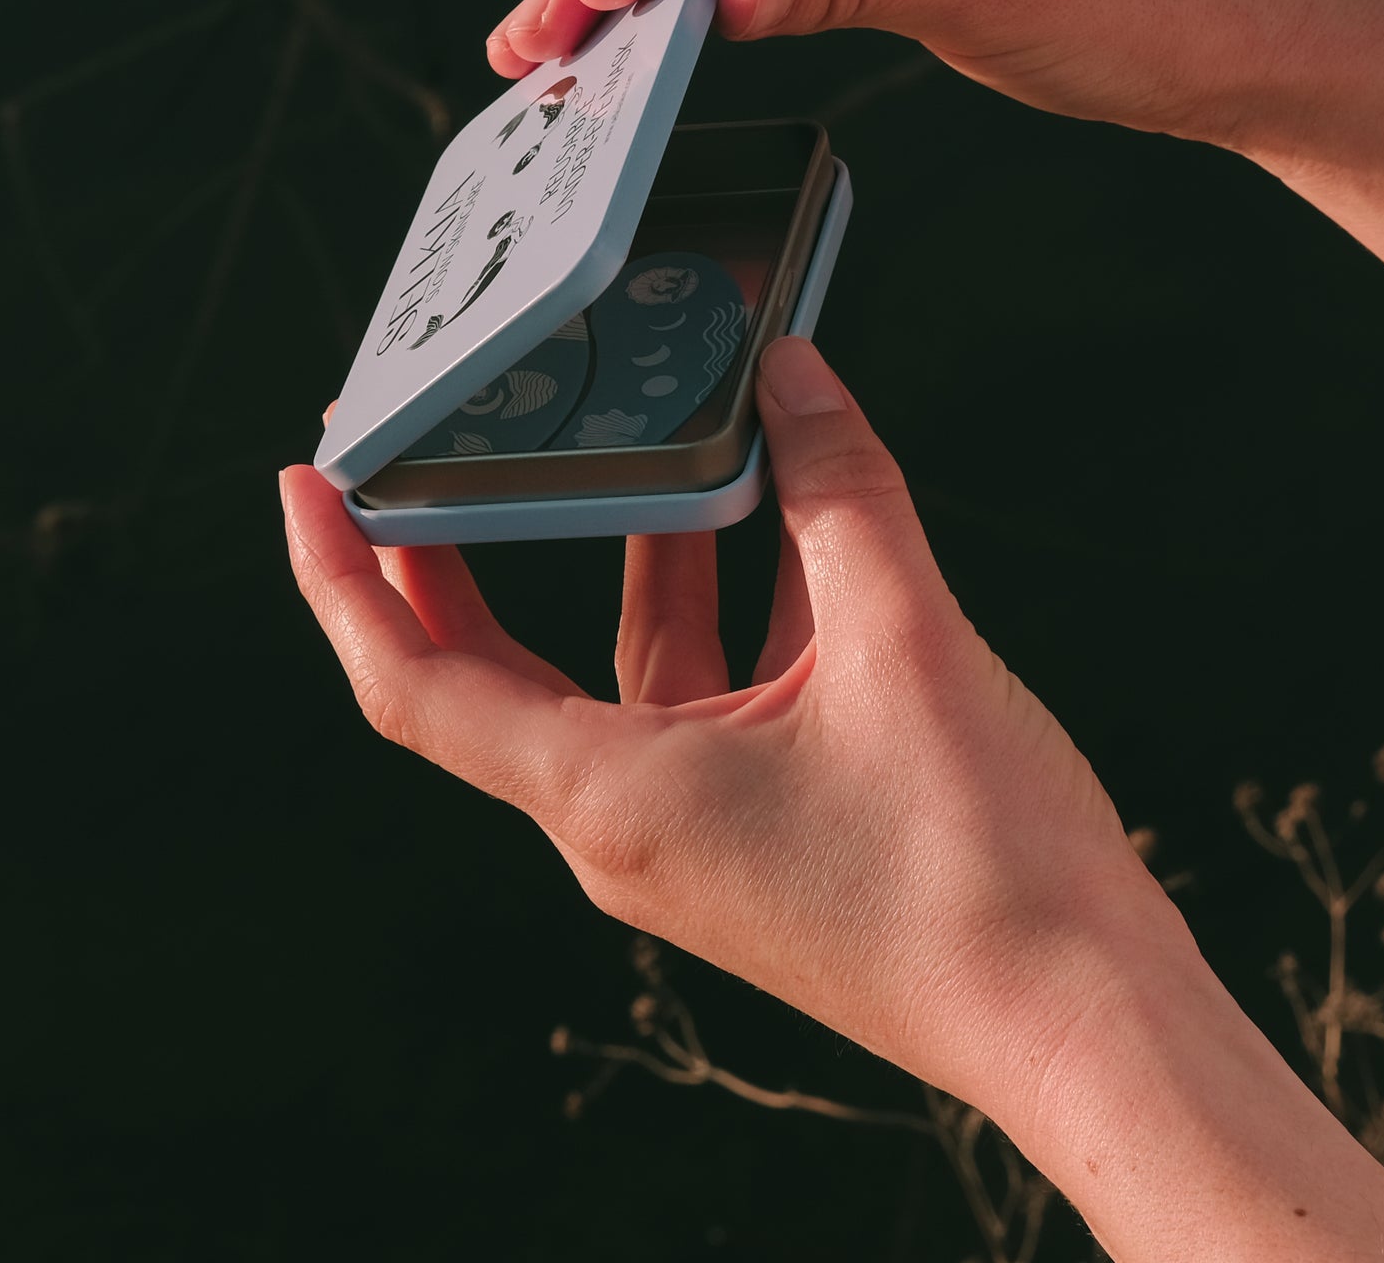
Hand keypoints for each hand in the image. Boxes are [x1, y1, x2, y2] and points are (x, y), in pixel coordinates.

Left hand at [280, 337, 1184, 1114]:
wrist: (1076, 1017)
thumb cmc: (978, 868)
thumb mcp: (905, 642)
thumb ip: (841, 488)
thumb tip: (794, 367)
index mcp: (610, 796)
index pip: (414, 683)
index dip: (341, 578)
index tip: (306, 475)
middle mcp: (625, 822)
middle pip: (489, 671)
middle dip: (449, 548)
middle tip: (422, 433)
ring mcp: (694, 832)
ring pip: (622, 665)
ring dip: (626, 546)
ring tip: (631, 422)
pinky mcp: (764, 829)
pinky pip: (708, 692)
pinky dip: (725, 595)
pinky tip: (776, 502)